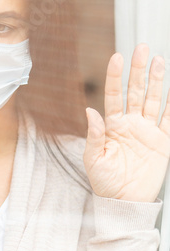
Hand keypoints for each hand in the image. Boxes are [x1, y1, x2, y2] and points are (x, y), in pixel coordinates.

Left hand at [84, 43, 169, 201]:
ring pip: (153, 100)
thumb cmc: (104, 181)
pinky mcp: (161, 142)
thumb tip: (89, 111)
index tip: (116, 57)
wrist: (124, 201)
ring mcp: (147, 131)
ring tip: (159, 61)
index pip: (113, 94)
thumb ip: (93, 135)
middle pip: (135, 91)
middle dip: (138, 70)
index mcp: (112, 125)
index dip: (114, 76)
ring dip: (156, 81)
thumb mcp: (93, 159)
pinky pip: (169, 120)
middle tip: (142, 49)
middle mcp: (130, 123)